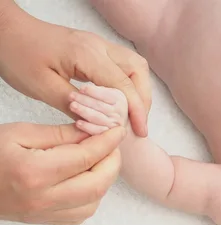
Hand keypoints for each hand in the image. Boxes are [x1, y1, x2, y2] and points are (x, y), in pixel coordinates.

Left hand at [0, 3, 149, 135]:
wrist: (6, 31)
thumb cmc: (18, 55)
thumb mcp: (43, 88)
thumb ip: (75, 108)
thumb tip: (101, 126)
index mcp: (87, 55)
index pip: (124, 84)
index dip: (136, 110)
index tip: (140, 132)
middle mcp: (99, 46)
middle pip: (138, 70)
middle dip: (143, 98)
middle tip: (137, 122)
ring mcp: (98, 45)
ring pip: (134, 66)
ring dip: (138, 90)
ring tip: (131, 114)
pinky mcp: (94, 49)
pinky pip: (122, 66)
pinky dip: (127, 84)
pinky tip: (118, 101)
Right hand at [0, 122, 124, 224]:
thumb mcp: (19, 133)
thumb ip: (59, 134)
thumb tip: (93, 131)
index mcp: (34, 172)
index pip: (85, 157)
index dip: (106, 142)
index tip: (117, 130)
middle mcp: (43, 198)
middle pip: (97, 183)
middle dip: (112, 162)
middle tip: (112, 145)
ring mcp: (46, 213)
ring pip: (94, 201)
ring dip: (104, 179)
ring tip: (100, 159)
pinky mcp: (47, 221)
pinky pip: (83, 212)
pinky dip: (93, 194)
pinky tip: (87, 177)